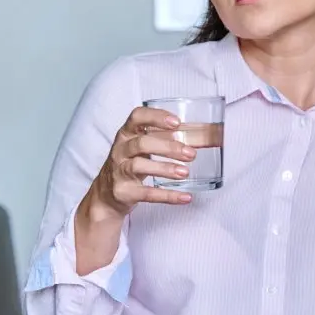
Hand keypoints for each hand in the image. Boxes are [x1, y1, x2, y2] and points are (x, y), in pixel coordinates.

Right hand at [83, 106, 196, 220]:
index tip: (177, 122)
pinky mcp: (123, 192)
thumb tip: (207, 138)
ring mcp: (119, 171)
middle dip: (168, 147)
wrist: (106, 194)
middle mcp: (120, 150)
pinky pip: (146, 193)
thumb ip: (167, 139)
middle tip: (190, 154)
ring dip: (165, 169)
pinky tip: (185, 197)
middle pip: (142, 143)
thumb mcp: (142, 147)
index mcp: (127, 134)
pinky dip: (167, 196)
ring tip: (185, 172)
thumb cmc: (130, 163)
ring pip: (140, 166)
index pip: (137, 117)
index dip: (156, 117)